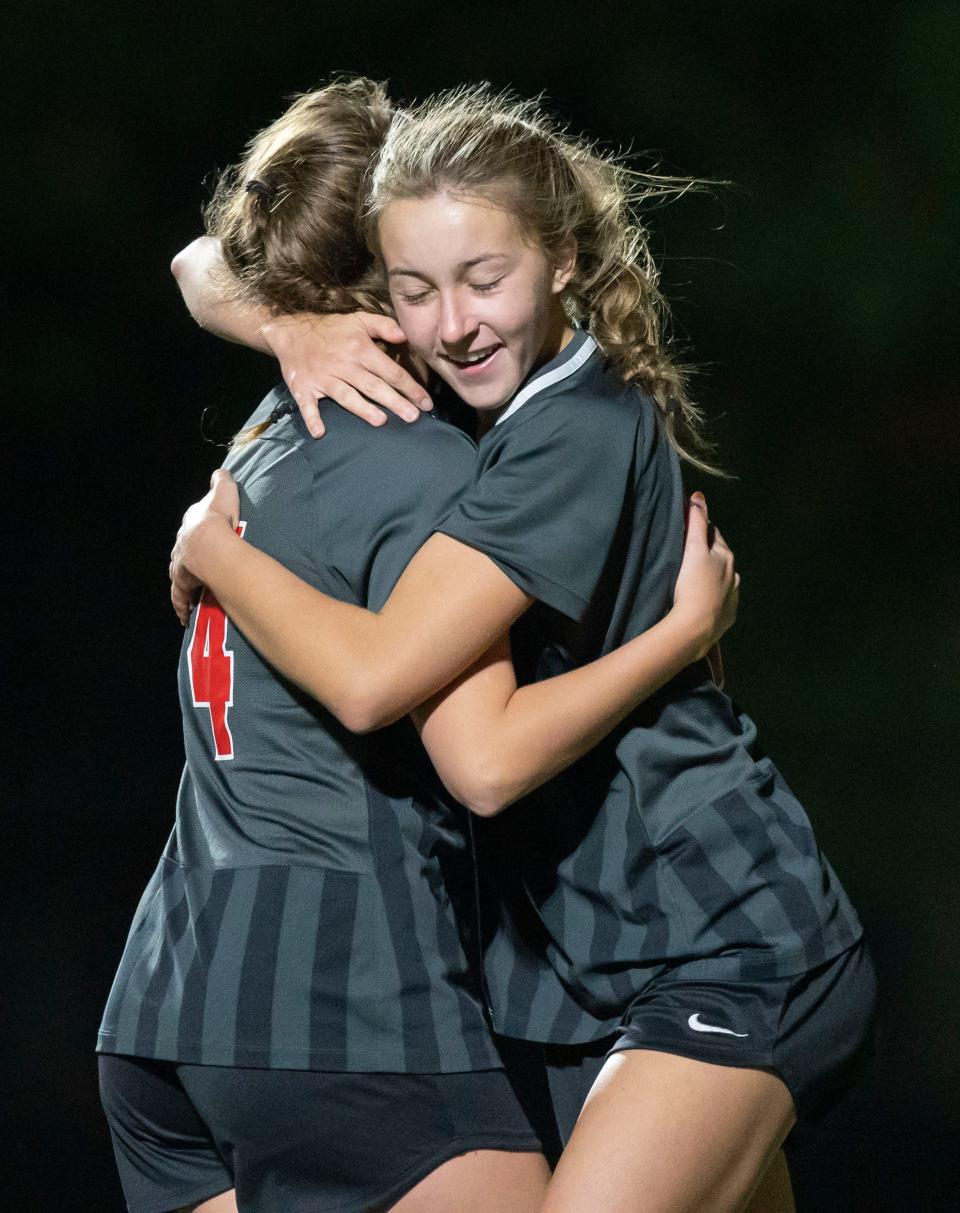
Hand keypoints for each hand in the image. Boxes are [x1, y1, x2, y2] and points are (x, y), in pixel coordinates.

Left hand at [170, 469, 239, 625]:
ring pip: (179, 576)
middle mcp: (181, 545)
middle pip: (182, 554)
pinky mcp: (183, 583)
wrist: (211, 541)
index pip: (191, 531)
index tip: (203, 543)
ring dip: (183, 585)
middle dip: (187, 561)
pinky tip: (185, 616)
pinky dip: (182, 606)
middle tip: (197, 570)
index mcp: (190, 525)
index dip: (198, 536)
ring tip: (189, 595)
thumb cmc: (219, 517)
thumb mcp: (223, 492)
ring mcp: (180, 565)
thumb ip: (221, 481)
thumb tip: (220, 473)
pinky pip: (180, 596)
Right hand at [260, 311, 432, 437]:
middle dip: (395, 401)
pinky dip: (312, 418)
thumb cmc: (331, 329)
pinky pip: (308, 405)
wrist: (290, 331)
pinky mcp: (303, 387)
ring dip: (362, 408)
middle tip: (414, 417)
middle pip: (373, 385)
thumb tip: (405, 336)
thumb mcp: (358, 320)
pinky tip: (320, 432)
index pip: (390, 370)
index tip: (426, 402)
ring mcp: (322, 377)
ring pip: (346, 395)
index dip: (410, 386)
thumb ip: (384, 325)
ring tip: (381, 421)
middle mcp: (343, 364)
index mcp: (359, 348)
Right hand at [672, 492, 740, 657]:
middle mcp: (734, 574)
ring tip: (696, 580)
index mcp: (725, 556)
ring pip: (723, 579)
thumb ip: (696, 523)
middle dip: (710, 553)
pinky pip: (722, 600)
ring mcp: (733, 596)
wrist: (696, 626)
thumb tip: (699, 495)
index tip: (691, 532)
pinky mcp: (728, 615)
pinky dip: (714, 596)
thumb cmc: (692, 584)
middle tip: (691, 555)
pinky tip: (704, 601)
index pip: (715, 536)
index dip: (703, 532)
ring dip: (713, 576)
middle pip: (721, 557)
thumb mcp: (693, 549)